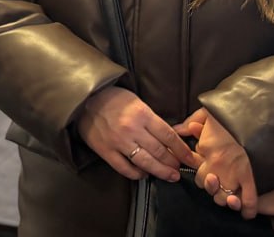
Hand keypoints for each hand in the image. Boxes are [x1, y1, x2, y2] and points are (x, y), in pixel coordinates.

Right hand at [77, 86, 197, 181]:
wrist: (84, 99)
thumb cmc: (112, 98)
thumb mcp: (136, 102)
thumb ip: (151, 120)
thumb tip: (168, 138)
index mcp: (142, 114)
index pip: (169, 136)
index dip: (182, 150)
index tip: (189, 157)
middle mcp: (132, 129)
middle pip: (160, 152)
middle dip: (173, 163)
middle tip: (180, 169)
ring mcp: (118, 142)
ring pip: (146, 163)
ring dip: (161, 171)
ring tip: (170, 175)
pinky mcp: (106, 151)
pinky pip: (125, 168)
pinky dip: (137, 174)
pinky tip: (144, 173)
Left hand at [178, 107, 258, 217]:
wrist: (261, 116)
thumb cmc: (235, 114)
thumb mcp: (210, 112)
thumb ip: (193, 120)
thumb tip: (178, 128)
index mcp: (205, 147)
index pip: (193, 164)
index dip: (198, 164)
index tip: (204, 161)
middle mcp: (216, 164)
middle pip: (204, 183)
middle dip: (208, 182)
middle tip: (216, 178)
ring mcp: (233, 174)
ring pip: (220, 196)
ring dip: (223, 196)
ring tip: (228, 193)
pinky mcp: (251, 179)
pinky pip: (247, 200)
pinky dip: (246, 209)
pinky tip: (245, 212)